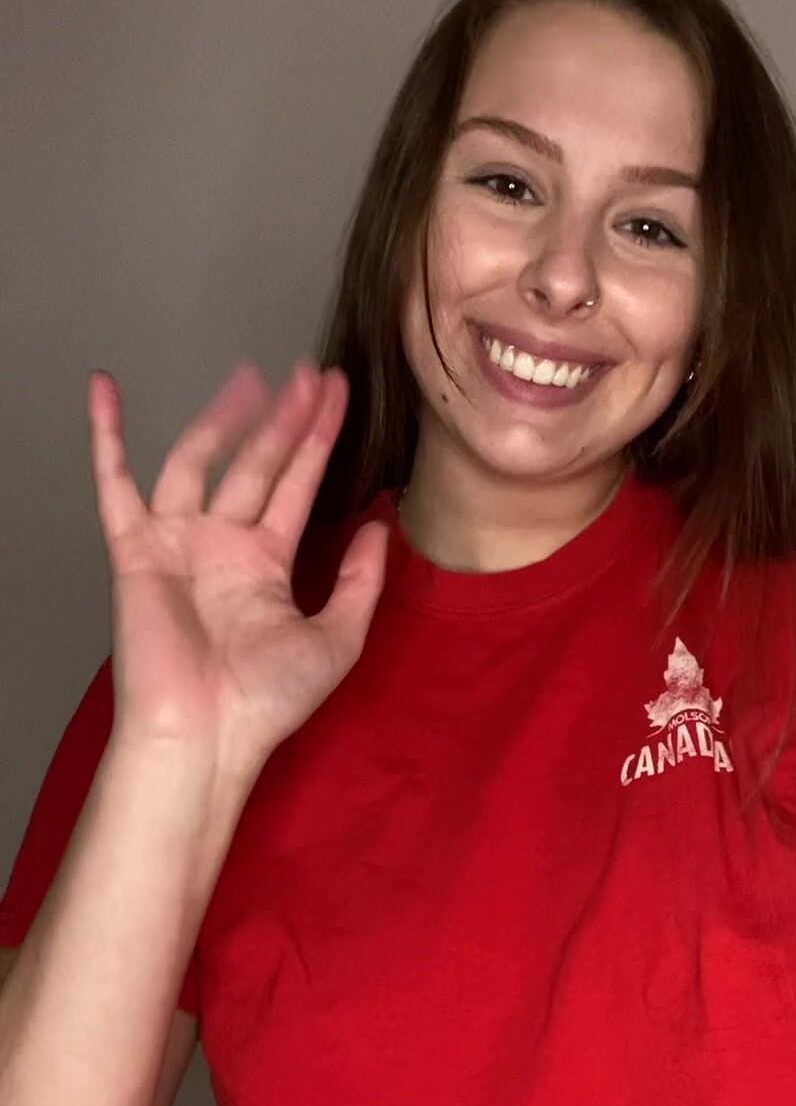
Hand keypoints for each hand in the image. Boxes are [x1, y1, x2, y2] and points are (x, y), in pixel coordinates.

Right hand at [87, 359, 388, 776]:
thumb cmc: (265, 701)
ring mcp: (177, 543)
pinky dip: (105, 437)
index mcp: (265, 563)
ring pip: (199, 460)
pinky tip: (104, 389)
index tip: (335, 393)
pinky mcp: (136, 550)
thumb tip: (382, 525)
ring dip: (221, 416)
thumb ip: (361, 580)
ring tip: (253, 375)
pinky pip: (115, 484)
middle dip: (282, 417)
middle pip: (255, 463)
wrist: (206, 734)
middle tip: (308, 372)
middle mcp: (221, 545)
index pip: (297, 483)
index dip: (316, 437)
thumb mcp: (338, 637)